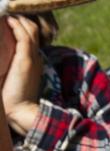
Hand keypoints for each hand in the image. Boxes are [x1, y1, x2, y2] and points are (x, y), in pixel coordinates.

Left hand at [2, 16, 42, 135]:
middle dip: (20, 17)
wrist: (20, 111)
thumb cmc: (12, 98)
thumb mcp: (11, 77)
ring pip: (30, 28)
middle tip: (6, 13)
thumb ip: (8, 64)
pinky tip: (7, 20)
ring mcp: (32, 57)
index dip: (21, 25)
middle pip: (33, 28)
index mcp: (32, 61)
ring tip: (6, 14)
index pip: (31, 36)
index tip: (7, 18)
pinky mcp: (27, 60)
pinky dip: (16, 25)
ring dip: (18, 18)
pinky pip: (25, 35)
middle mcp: (35, 57)